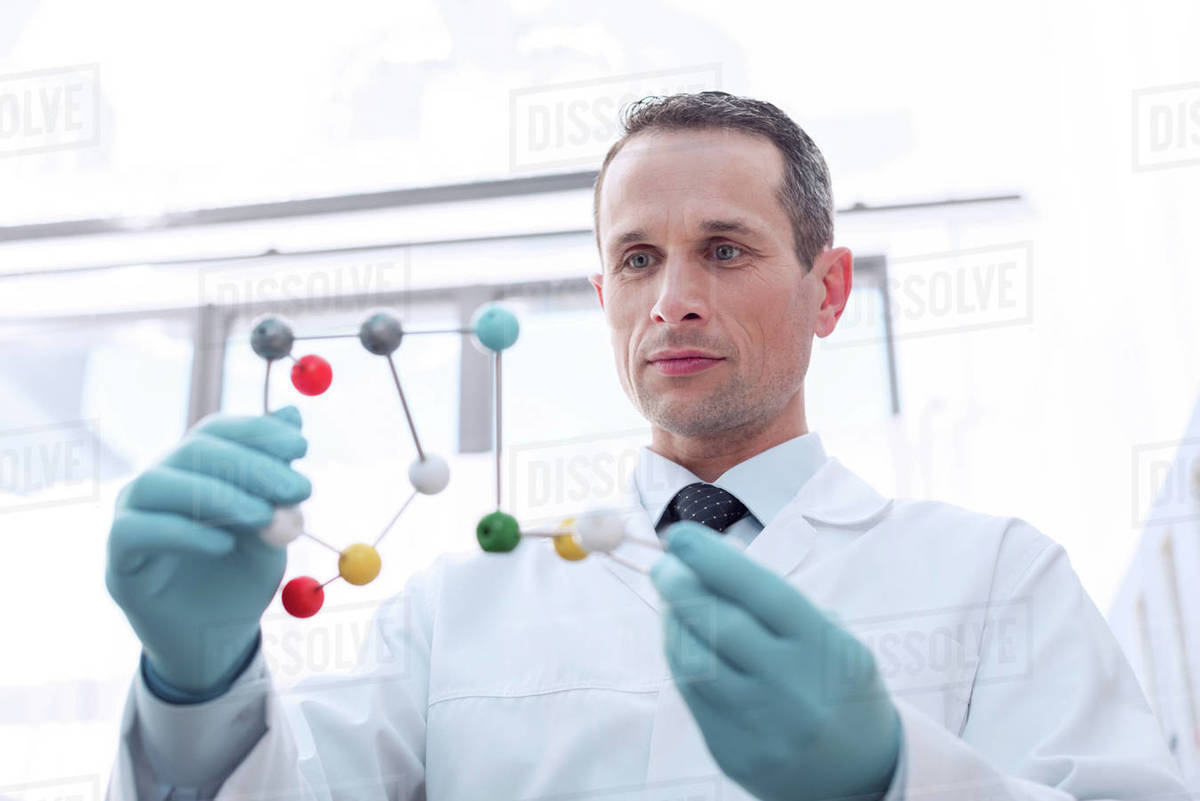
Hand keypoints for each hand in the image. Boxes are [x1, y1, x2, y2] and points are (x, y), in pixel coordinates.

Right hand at [105, 406, 310, 694]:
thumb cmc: (242, 575)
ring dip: (218, 495)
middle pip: (193, 451)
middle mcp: (159, 482)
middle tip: (297, 489)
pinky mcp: (119, 558)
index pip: (217, 431)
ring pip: (158, 483)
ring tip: (263, 517)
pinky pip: (138, 531)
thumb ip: (276, 479)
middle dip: (250, 465)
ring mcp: (133, 516)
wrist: (218, 639)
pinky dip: (183, 532)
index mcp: (195, 468)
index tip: (301, 447)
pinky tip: (223, 545)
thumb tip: (292, 414)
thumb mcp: (272, 526)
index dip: (257, 432)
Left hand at [649, 521, 901, 800]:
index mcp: (824, 650)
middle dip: (681, 587)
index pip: (761, 593)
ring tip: (673, 601)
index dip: (714, 560)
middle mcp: (792, 690)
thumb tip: (711, 557)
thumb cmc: (840, 686)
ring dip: (673, 622)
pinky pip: (691, 696)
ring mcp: (761, 727)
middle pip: (718, 627)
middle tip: (664, 566)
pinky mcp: (733, 754)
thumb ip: (777, 603)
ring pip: (694, 662)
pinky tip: (680, 637)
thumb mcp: (833, 639)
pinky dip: (679, 657)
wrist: (862, 775)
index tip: (680, 534)